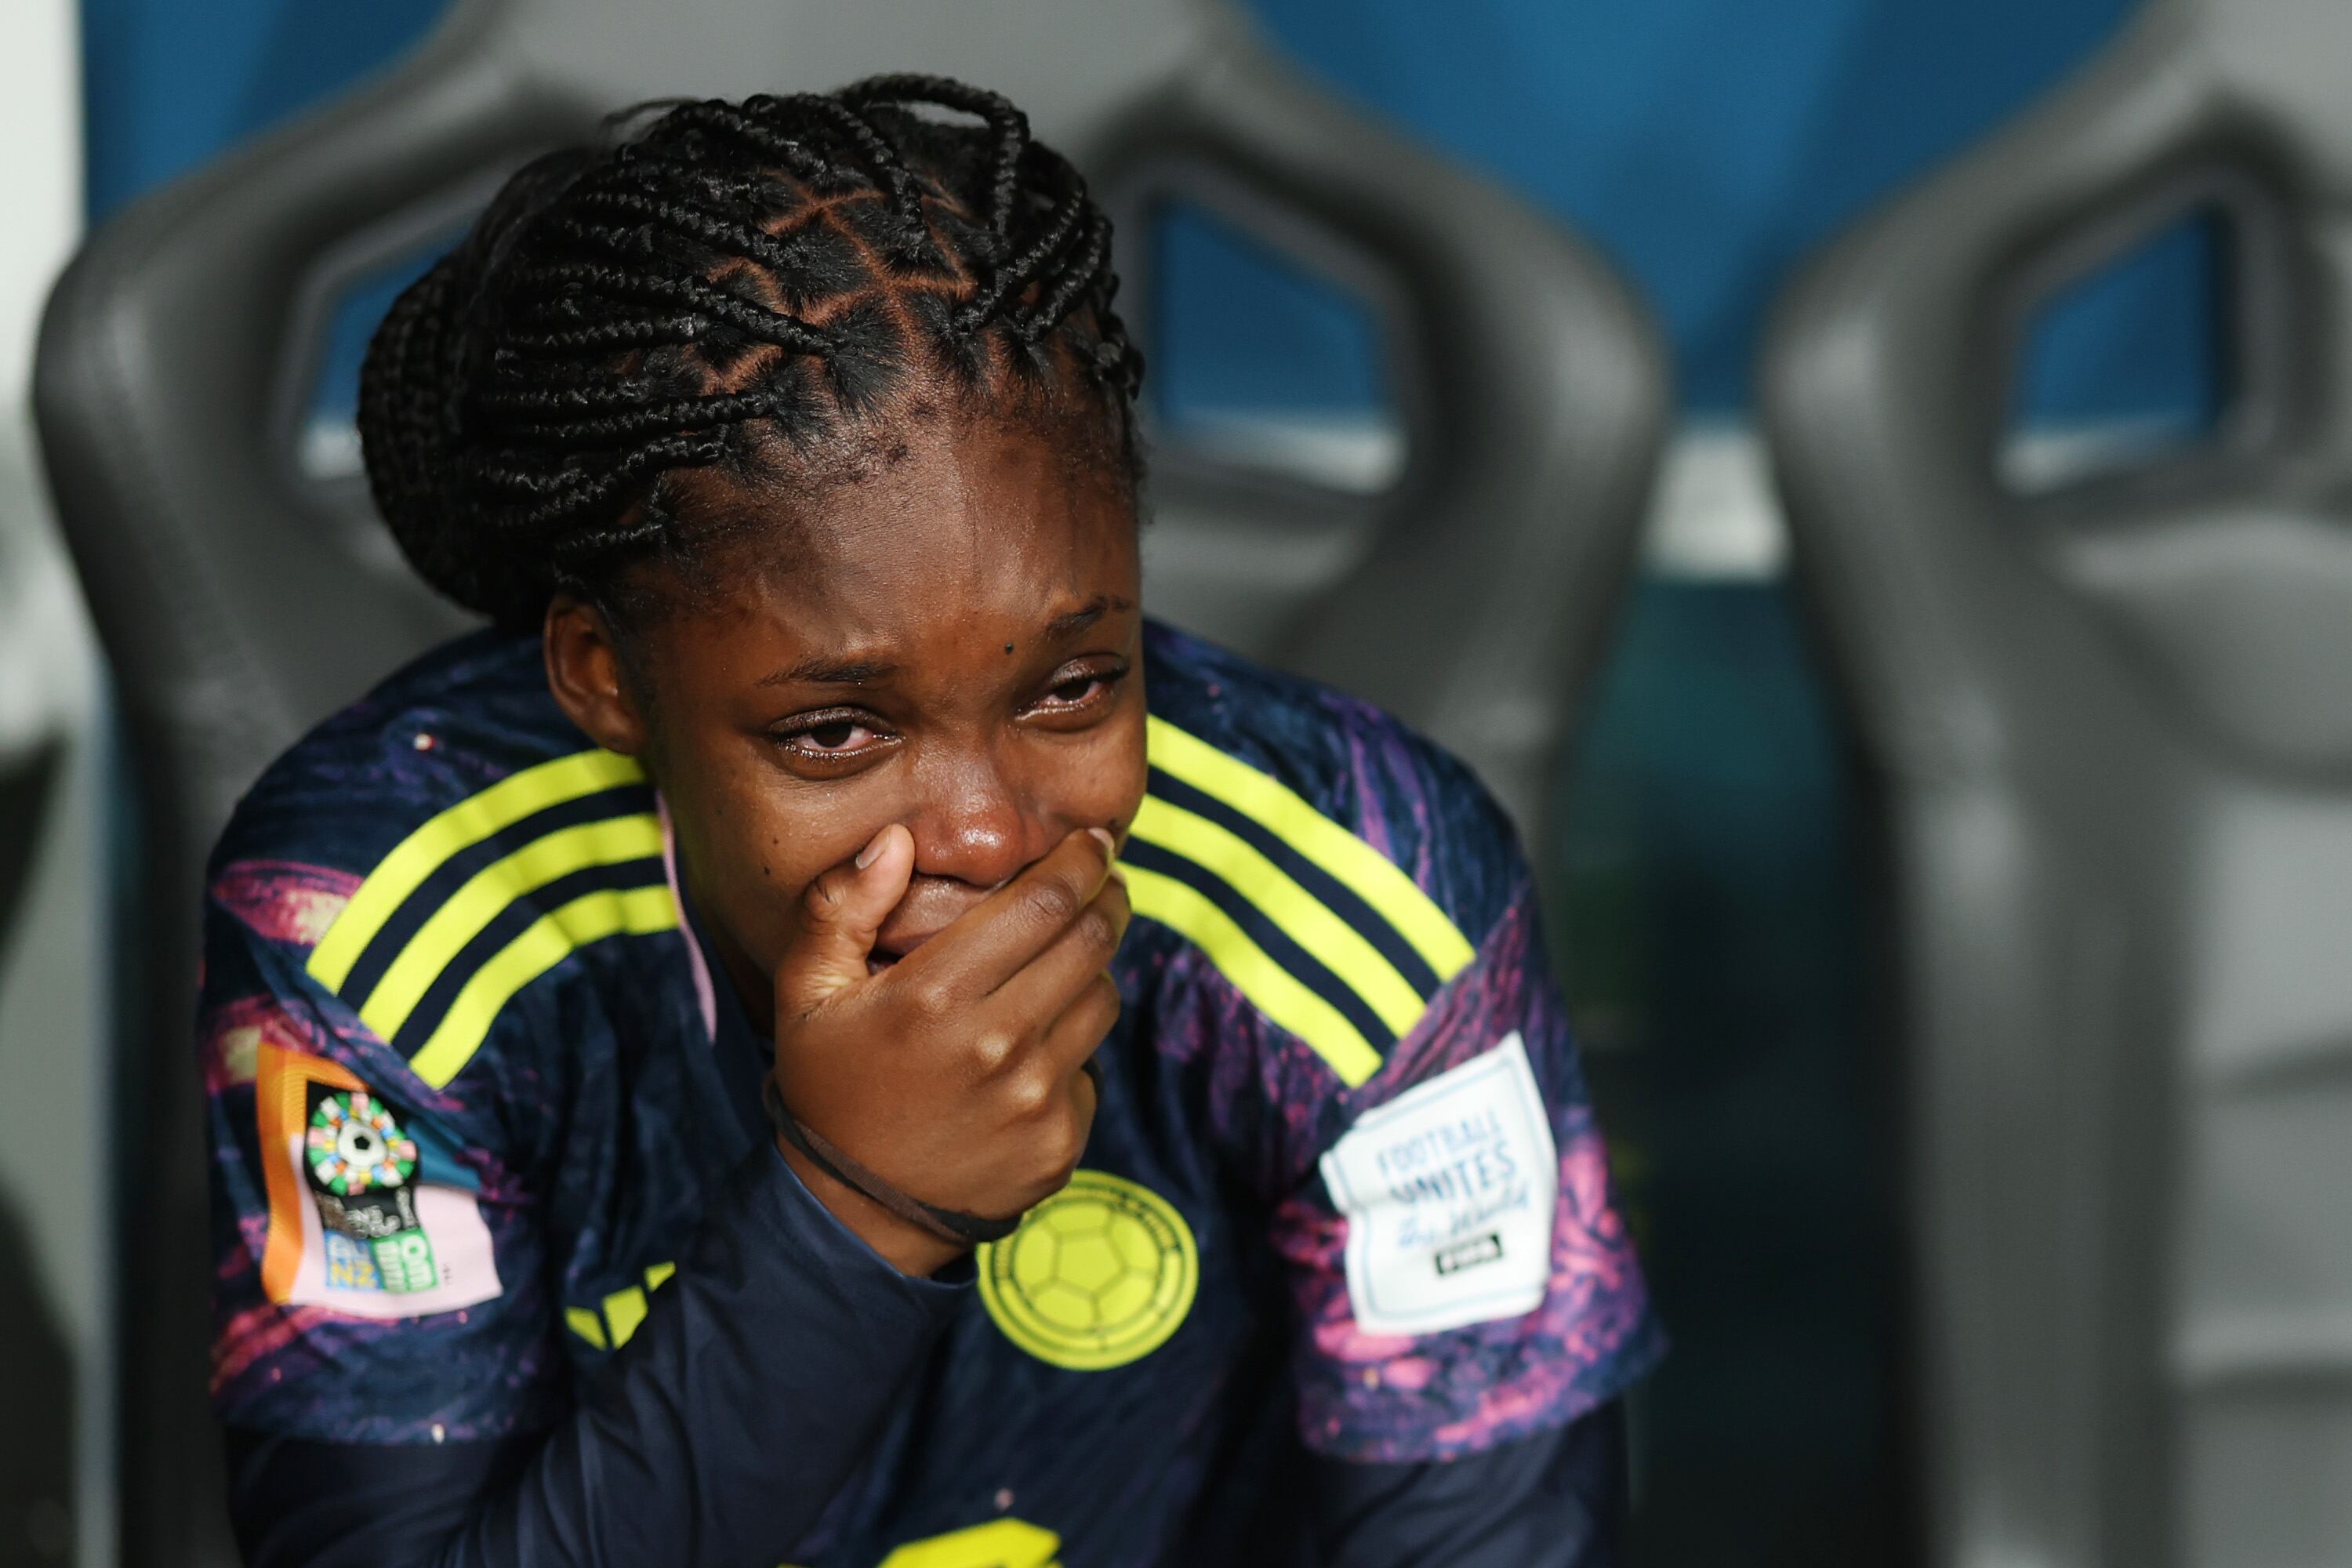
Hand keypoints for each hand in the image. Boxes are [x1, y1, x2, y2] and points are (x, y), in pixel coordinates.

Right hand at [769, 823, 1128, 1274]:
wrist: (855, 1214)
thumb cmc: (831, 1088)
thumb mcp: (805, 993)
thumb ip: (841, 906)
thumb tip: (895, 840)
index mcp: (933, 997)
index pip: (1043, 903)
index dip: (1080, 861)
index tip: (1093, 840)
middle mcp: (995, 1046)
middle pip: (1091, 942)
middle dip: (1107, 897)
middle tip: (1104, 882)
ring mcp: (1034, 1100)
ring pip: (1103, 999)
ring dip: (1095, 968)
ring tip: (1067, 959)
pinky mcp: (1060, 1143)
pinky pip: (1092, 1067)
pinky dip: (1075, 1044)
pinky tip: (1035, 1047)